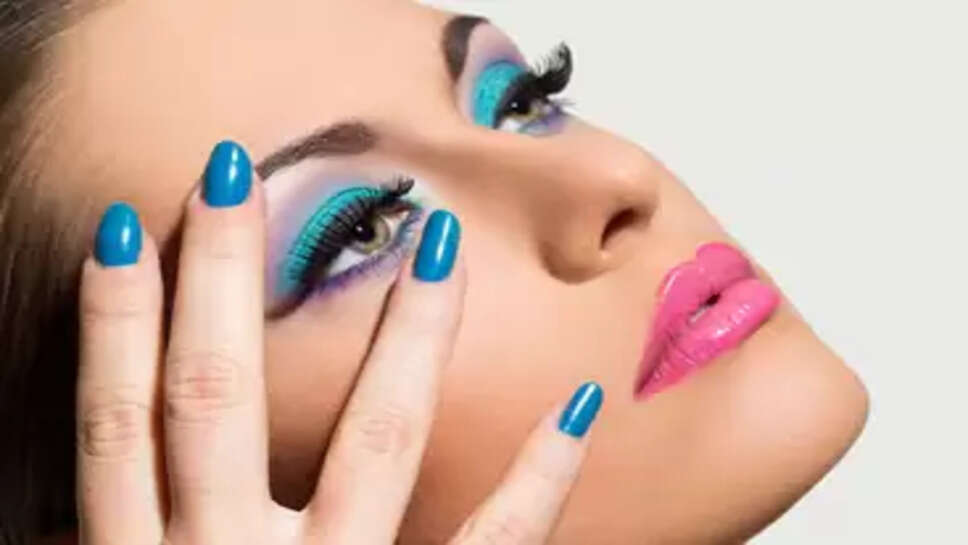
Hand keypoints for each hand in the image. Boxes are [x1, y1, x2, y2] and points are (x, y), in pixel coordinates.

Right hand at [77, 141, 603, 543]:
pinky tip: (580, 399)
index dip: (113, 326)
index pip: (121, 428)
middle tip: (234, 174)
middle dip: (219, 285)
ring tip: (434, 247)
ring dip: (400, 340)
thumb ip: (132, 540)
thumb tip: (110, 468)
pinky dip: (537, 475)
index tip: (128, 230)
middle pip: (213, 406)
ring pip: (367, 447)